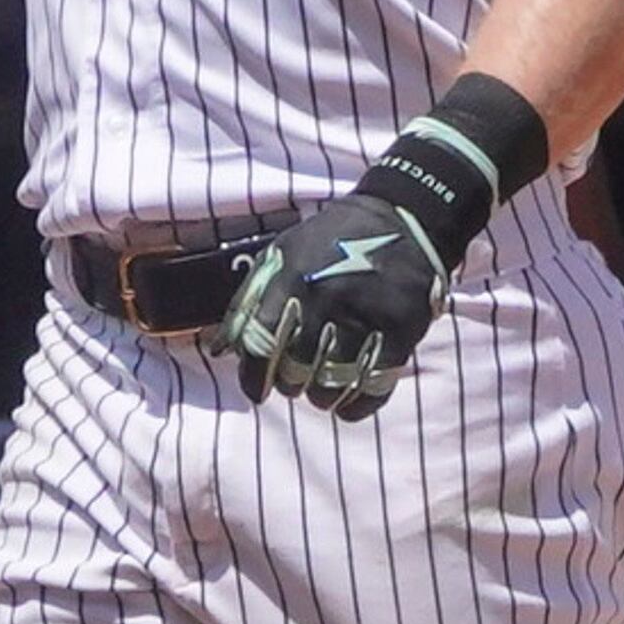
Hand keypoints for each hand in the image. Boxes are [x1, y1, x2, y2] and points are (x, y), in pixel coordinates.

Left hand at [223, 188, 447, 418]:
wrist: (403, 218)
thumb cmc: (331, 242)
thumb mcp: (282, 254)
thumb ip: (249, 301)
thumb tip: (220, 349)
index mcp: (292, 278)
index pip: (260, 344)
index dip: (253, 376)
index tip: (257, 390)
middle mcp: (327, 298)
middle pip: (295, 371)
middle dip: (290, 383)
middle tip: (295, 379)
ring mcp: (367, 316)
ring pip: (332, 385)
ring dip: (321, 396)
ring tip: (320, 389)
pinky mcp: (402, 331)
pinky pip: (373, 388)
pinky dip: (356, 405)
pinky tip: (348, 402)